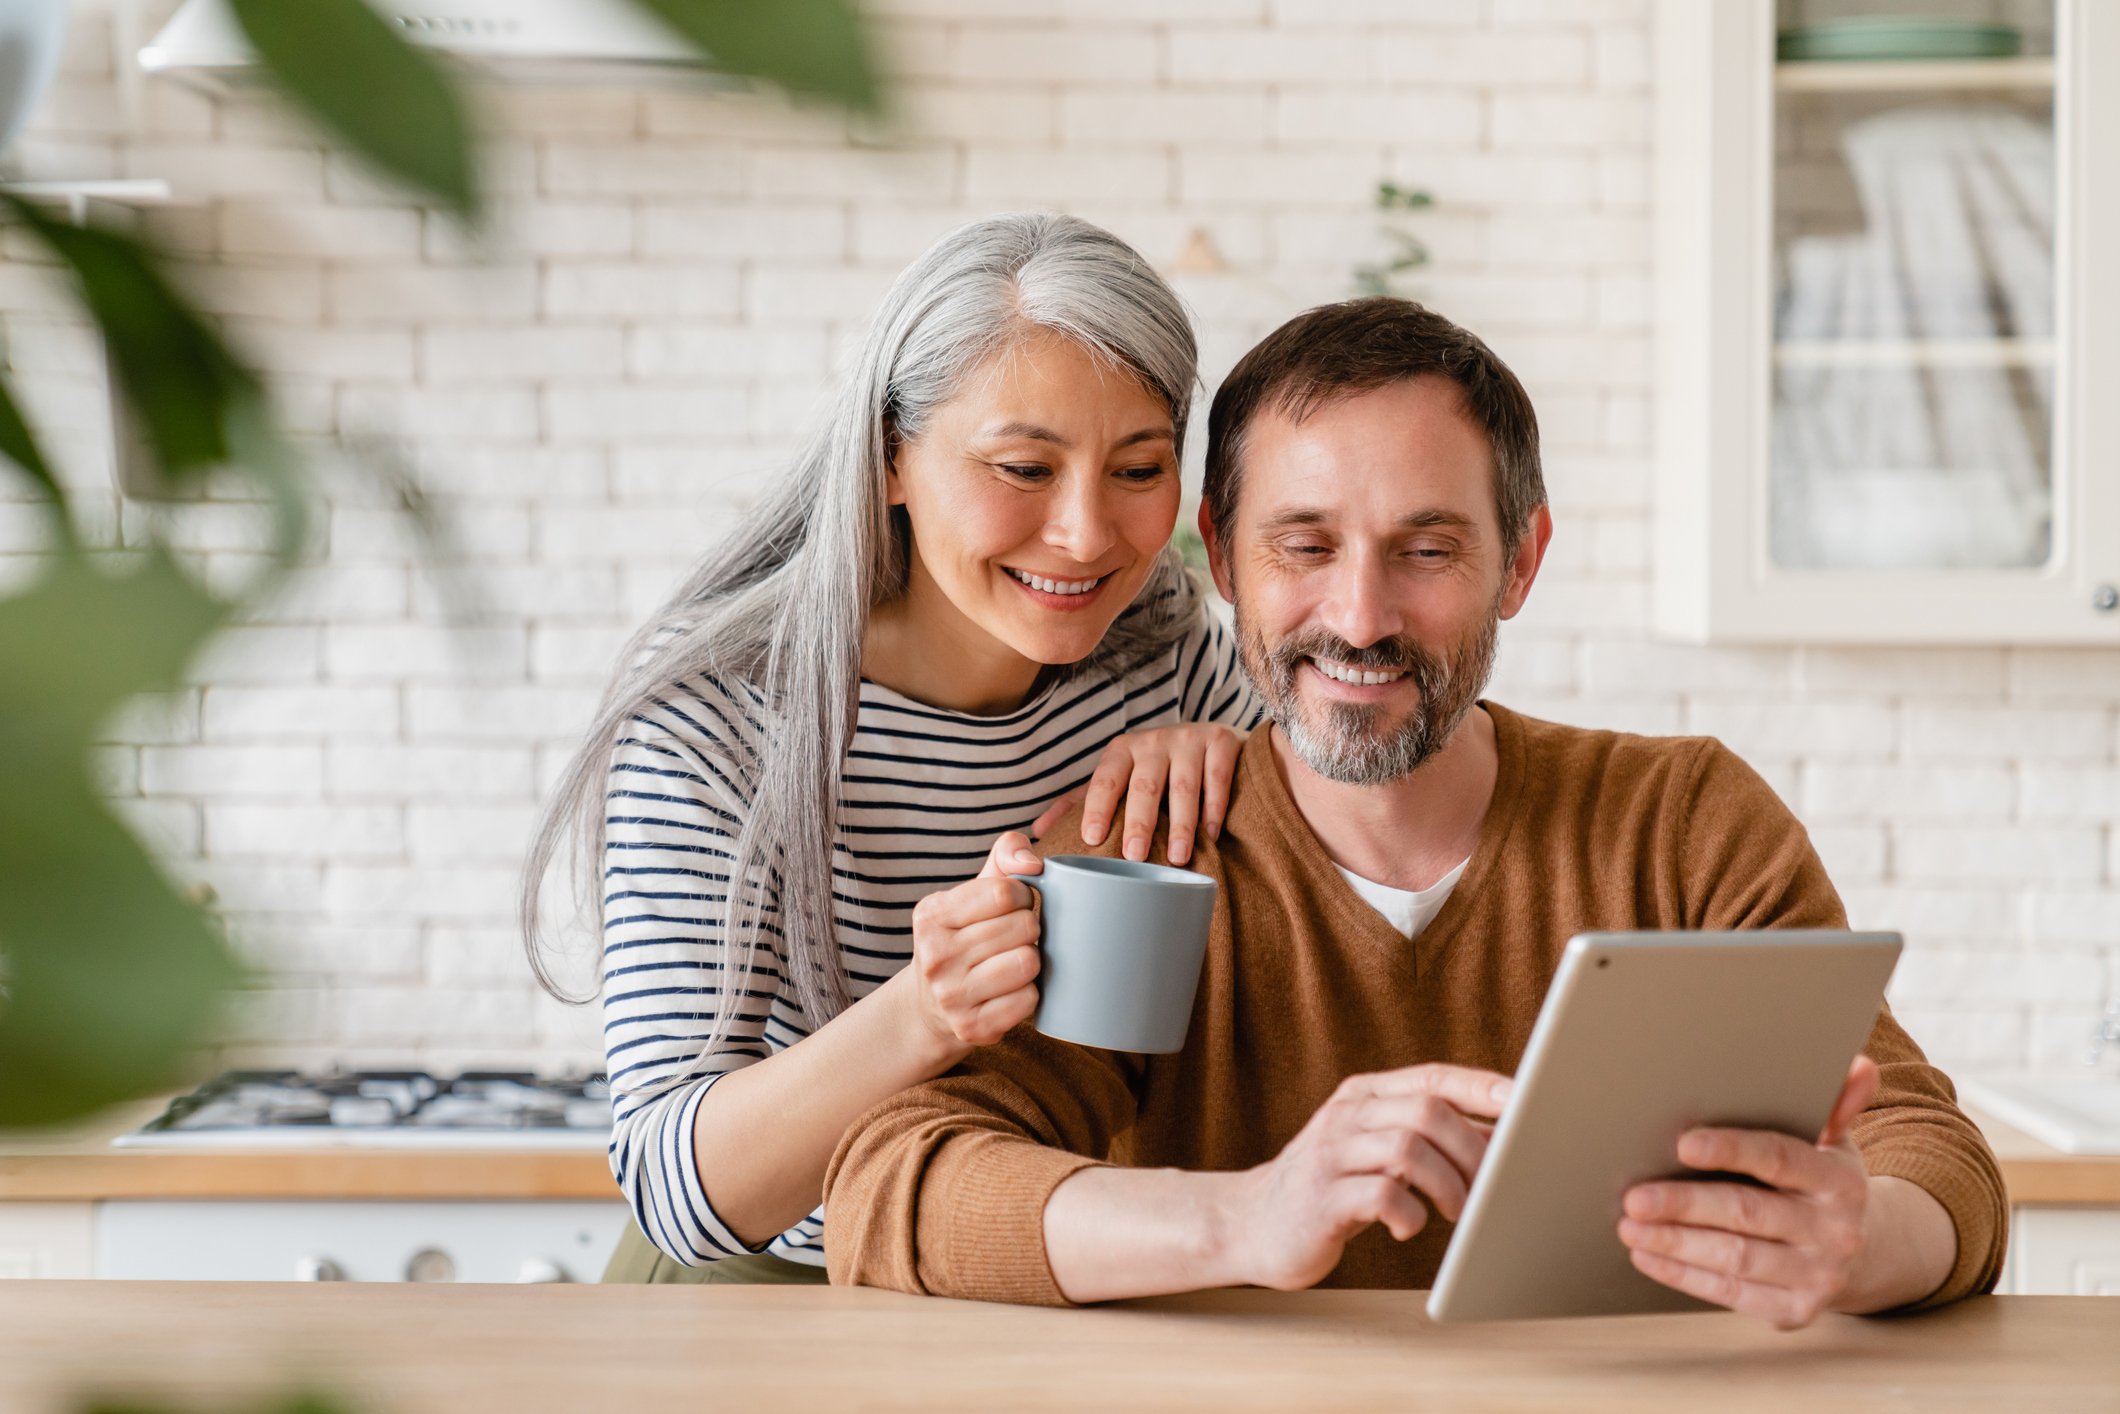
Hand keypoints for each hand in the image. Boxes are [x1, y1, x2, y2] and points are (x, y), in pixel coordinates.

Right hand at [898, 832, 1042, 1063]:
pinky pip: (1028, 1000)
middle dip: (1029, 929)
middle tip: (1013, 939)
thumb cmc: (964, 938)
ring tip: (1013, 963)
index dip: (1022, 896)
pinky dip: (1028, 994)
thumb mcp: (973, 892)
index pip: (1005, 891)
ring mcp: (951, 996)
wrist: (930, 1007)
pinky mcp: (972, 1028)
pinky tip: (1010, 991)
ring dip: (1031, 961)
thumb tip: (1032, 862)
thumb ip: (1006, 855)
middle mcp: (934, 955)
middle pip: (1023, 927)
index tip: (1013, 907)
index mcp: (931, 915)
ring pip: (1028, 963)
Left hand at [1029, 724, 1244, 865]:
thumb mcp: (1118, 779)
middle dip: (1139, 822)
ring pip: (1183, 786)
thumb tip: (1038, 832)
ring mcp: (1189, 739)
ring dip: (1181, 824)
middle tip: (1134, 856)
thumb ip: (1081, 802)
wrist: (1214, 740)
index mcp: (1122, 751)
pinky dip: (1214, 808)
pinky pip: (1217, 778)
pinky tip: (1211, 834)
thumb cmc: (1157, 769)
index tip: (1090, 838)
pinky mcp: (1222, 742)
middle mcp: (1153, 741)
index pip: (1104, 780)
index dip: (1096, 808)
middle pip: (1144, 786)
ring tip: (1177, 857)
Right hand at [1224, 1065, 1512, 1291]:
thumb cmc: (1332, 1186)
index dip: (1481, 1087)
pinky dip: (1409, 1214)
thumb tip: (1500, 1136)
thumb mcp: (1374, 1148)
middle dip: (1471, 1150)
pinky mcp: (1321, 1198)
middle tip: (1490, 1187)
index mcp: (1364, 1095)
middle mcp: (1347, 1115)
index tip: (1525, 1101)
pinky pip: (1381, 1196)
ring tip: (1456, 1212)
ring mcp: (1330, 1154)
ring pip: (1408, 1149)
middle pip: (1428, 1112)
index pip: (1432, 1077)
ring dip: (1448, 1185)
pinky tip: (1409, 1227)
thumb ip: (1425, 1136)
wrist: (1254, 1222)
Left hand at [1618, 1055, 1879, 1329]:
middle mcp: (1834, 1230)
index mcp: (1839, 1180)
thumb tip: (1857, 1064)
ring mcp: (1816, 1274)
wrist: (1865, 1253)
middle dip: (1685, 1205)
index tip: (1683, 1144)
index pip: (1780, 1158)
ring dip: (1676, 1243)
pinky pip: (1731, 1291)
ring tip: (1630, 1226)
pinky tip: (1648, 1255)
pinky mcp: (1794, 1309)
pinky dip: (1684, 1275)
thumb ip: (1834, 1104)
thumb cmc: (1824, 1184)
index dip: (1731, 1150)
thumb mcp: (1836, 1143)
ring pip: (1735, 1257)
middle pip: (1748, 1213)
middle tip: (1634, 1197)